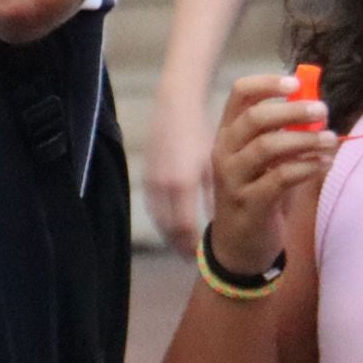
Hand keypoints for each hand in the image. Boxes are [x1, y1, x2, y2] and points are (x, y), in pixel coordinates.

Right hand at [144, 92, 213, 254]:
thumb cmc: (199, 132)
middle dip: (178, 245)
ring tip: (180, 244)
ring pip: (158, 218)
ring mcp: (151, 180)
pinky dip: (161, 219)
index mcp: (182, 183)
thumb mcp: (211, 163)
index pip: (184, 228)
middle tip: (191, 257)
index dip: (192, 245)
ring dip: (169, 234)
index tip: (200, 256)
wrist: (174, 105)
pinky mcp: (146, 173)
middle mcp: (163, 185)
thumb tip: (216, 220)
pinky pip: (152, 206)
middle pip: (168, 229)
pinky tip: (170, 222)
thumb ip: (213, 192)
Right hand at [207, 73, 336, 274]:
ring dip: (304, 140)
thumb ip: (283, 135)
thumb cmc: (256, 195)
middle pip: (255, 118)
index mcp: (227, 134)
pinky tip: (323, 164)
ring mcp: (233, 178)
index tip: (296, 81)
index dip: (267, 83)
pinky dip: (306, 167)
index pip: (239, 95)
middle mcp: (224, 151)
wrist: (237, 246)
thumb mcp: (264, 162)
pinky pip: (280, 178)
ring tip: (331, 139)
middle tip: (322, 110)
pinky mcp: (249, 203)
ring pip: (267, 147)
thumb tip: (315, 107)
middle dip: (292, 110)